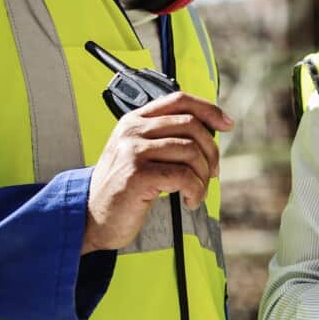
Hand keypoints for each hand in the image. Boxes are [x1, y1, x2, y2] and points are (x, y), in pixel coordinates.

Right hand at [82, 92, 234, 254]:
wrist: (91, 219)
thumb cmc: (124, 188)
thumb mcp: (142, 154)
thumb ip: (167, 137)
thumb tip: (214, 129)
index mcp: (135, 120)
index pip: (179, 100)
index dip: (209, 109)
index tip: (227, 125)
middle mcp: (132, 130)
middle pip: (192, 126)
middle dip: (211, 151)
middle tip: (212, 173)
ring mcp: (132, 151)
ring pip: (191, 151)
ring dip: (203, 176)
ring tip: (197, 191)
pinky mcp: (137, 174)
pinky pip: (185, 176)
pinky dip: (196, 190)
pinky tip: (190, 201)